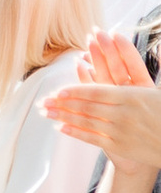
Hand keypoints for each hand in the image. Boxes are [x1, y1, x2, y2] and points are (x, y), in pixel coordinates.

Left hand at [43, 30, 160, 172]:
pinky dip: (76, 132)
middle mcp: (124, 113)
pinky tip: (61, 127)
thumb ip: (135, 72)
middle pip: (87, 106)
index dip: (75, 91)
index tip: (58, 90)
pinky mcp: (120, 146)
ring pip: (86, 121)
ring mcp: (121, 131)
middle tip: (43, 100)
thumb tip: (137, 47)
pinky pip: (93, 138)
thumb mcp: (155, 90)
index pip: (98, 91)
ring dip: (63, 116)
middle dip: (62, 103)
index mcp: (133, 95)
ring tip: (45, 111)